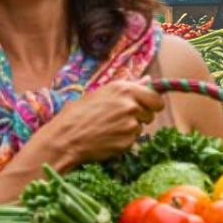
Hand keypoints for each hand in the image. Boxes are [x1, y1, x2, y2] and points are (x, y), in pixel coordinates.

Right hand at [27, 80, 164, 169]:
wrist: (66, 137)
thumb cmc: (77, 113)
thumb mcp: (100, 93)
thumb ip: (127, 87)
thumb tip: (147, 80)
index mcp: (123, 89)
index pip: (155, 98)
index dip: (151, 104)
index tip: (145, 107)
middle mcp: (130, 105)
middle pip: (151, 113)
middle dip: (141, 116)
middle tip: (121, 119)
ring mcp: (131, 124)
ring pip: (141, 128)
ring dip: (130, 129)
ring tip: (109, 128)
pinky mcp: (128, 141)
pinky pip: (132, 141)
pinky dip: (123, 140)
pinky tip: (107, 138)